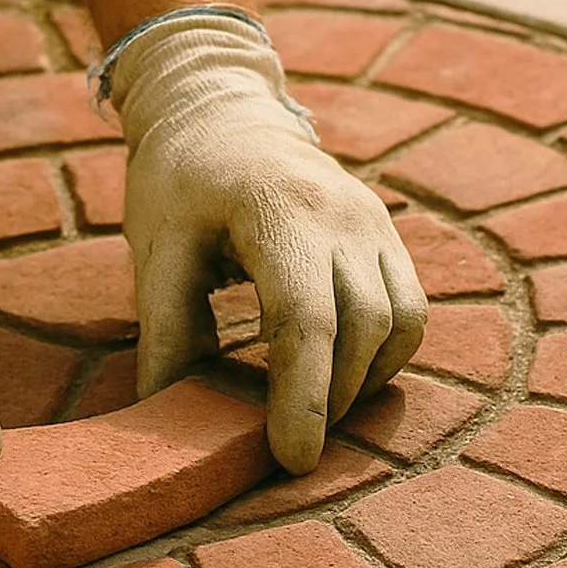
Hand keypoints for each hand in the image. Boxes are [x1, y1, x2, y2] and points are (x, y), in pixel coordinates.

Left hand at [110, 13, 426, 474]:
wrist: (222, 108)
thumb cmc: (180, 181)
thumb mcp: (157, 247)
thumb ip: (168, 329)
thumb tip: (169, 415)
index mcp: (276, 210)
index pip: (307, 320)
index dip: (302, 397)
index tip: (290, 459)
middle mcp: (342, 213)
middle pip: (363, 328)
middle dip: (333, 400)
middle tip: (292, 450)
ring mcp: (374, 221)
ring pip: (399, 323)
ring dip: (364, 382)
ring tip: (314, 414)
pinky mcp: (385, 234)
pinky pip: (409, 309)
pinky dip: (383, 356)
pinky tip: (339, 378)